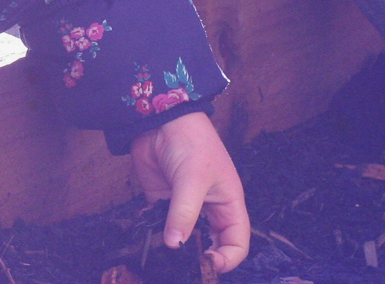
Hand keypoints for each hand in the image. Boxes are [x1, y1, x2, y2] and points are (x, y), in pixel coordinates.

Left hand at [129, 112, 248, 272]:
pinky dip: (154, 236)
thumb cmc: (191, 141)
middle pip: (211, 246)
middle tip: (182, 265)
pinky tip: (147, 238)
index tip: (207, 264)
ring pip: (184, 240)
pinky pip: (160, 228)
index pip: (237, 244)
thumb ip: (184, 213)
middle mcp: (209, 210)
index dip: (227, 259)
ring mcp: (185, 208)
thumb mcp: (192, 178)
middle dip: (199, 258)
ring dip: (175, 250)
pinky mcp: (162, 204)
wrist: (160, 119)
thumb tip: (176, 245)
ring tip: (163, 256)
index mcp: (228, 204)